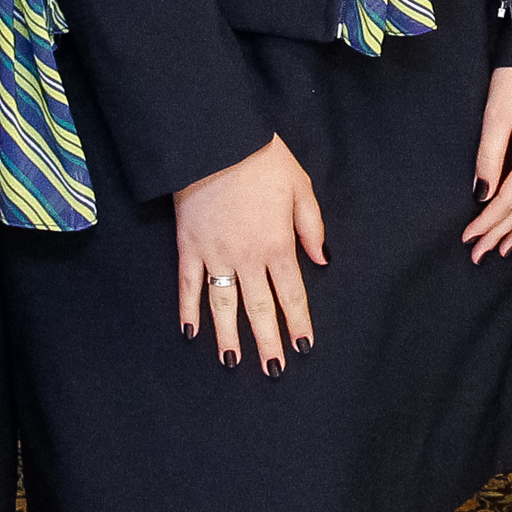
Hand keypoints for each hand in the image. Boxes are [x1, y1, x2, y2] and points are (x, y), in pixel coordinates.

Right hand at [176, 137, 325, 372]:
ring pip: (223, 305)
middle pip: (260, 307)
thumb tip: (322, 260)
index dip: (298, 322)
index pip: (292, 293)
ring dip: (229, 336)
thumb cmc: (262, 159)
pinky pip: (188, 285)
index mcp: (277, 244)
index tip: (303, 347)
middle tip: (274, 370)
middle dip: (268, 341)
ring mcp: (214, 255)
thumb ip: (311, 226)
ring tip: (234, 362)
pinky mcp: (188, 247)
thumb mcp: (300, 186)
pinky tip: (191, 333)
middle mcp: (247, 257)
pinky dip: (188, 310)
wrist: (216, 140)